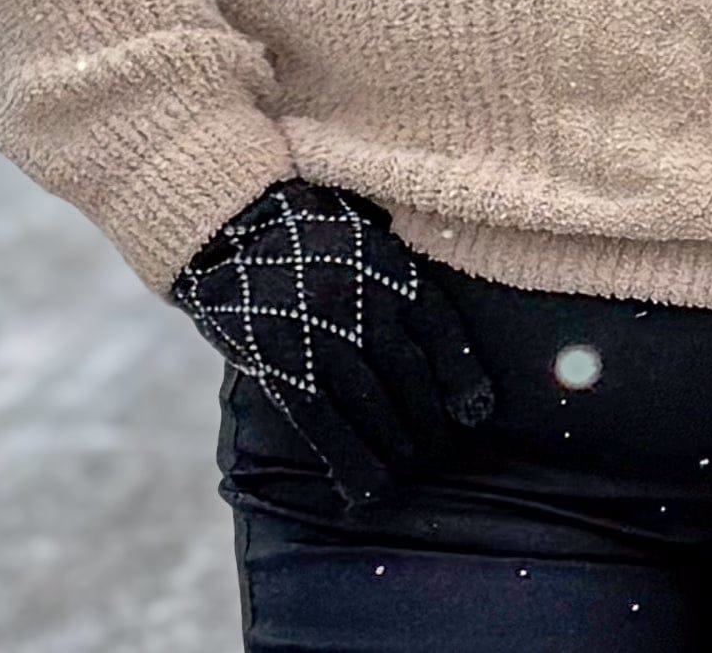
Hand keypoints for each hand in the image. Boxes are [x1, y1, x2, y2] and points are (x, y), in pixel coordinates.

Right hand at [171, 178, 493, 508]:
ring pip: (370, 408)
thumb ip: (401, 277)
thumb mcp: (370, 236)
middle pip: (409, 380)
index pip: (441, 333)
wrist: (236, 222)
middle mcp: (360, 300)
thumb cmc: (315, 233)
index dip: (463, 380)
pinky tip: (368, 490)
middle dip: (429, 426)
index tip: (476, 415)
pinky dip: (349, 460)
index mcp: (390, 266)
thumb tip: (438, 339)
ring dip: (394, 450)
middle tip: (436, 453)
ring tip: (407, 472)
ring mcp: (318, 333)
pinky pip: (323, 422)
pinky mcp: (279, 362)